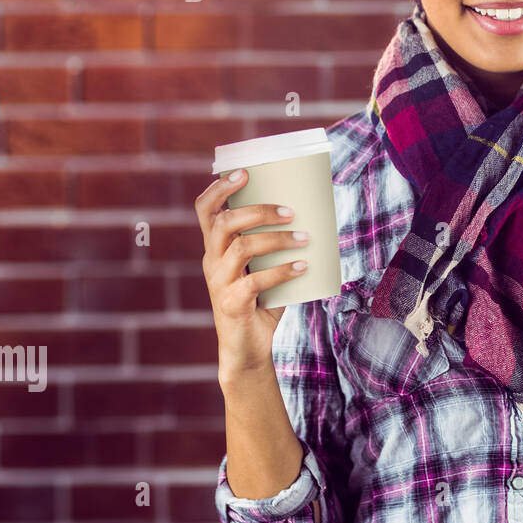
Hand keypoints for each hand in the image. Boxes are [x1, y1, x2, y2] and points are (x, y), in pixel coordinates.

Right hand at [195, 169, 309, 383]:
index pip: (205, 210)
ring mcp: (219, 284)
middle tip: (291, 211)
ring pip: (241, 248)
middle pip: (223, 223)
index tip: (244, 172)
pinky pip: (255, 282)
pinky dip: (282, 271)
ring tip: (305, 237)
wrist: (249, 350)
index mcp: (216, 248)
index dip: (219, 188)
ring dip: (277, 239)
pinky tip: (304, 266)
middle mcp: (212, 262)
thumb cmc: (261, 302)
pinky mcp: (231, 304)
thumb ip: (278, 246)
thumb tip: (318, 216)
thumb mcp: (265, 267)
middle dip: (258, 211)